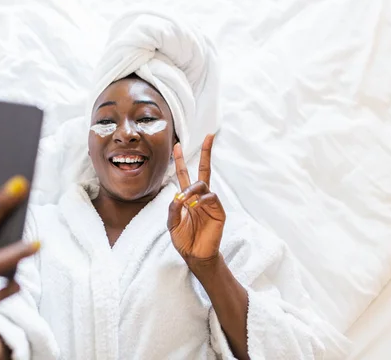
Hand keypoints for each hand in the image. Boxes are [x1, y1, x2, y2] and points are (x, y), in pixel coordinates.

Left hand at [167, 134, 225, 269]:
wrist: (195, 255)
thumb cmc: (184, 239)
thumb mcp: (172, 223)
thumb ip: (173, 209)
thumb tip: (179, 196)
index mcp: (187, 198)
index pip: (184, 175)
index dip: (180, 160)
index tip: (177, 145)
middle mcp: (200, 197)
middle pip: (204, 170)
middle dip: (206, 153)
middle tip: (209, 136)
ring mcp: (210, 203)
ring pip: (203, 184)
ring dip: (192, 189)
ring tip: (185, 200)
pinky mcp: (219, 211)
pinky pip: (211, 198)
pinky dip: (202, 200)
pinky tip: (195, 207)